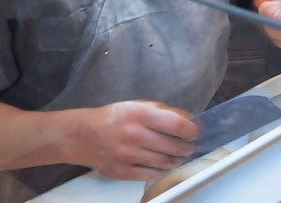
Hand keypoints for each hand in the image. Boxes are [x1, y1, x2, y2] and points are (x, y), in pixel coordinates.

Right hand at [76, 101, 197, 181]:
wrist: (84, 135)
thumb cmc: (116, 117)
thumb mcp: (141, 105)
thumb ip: (166, 112)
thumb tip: (191, 122)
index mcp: (141, 114)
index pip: (177, 125)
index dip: (192, 131)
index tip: (195, 133)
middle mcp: (134, 134)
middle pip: (174, 147)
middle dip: (188, 148)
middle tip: (190, 146)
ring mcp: (127, 155)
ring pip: (165, 162)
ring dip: (178, 160)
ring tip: (179, 156)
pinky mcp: (121, 171)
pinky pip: (151, 174)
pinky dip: (163, 170)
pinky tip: (164, 164)